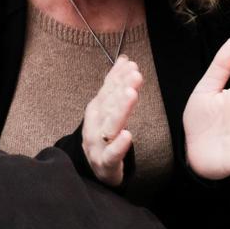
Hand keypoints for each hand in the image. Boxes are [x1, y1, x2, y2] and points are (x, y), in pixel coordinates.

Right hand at [82, 56, 142, 186]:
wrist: (94, 169)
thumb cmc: (103, 135)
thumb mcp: (107, 109)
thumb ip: (115, 85)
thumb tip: (125, 59)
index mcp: (96, 109)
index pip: (107, 90)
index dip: (118, 77)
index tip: (132, 65)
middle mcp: (95, 124)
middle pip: (109, 104)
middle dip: (122, 88)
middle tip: (135, 75)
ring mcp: (98, 144)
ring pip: (110, 126)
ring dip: (120, 110)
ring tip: (132, 95)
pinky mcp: (105, 163)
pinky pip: (112, 154)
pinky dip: (118, 145)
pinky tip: (128, 136)